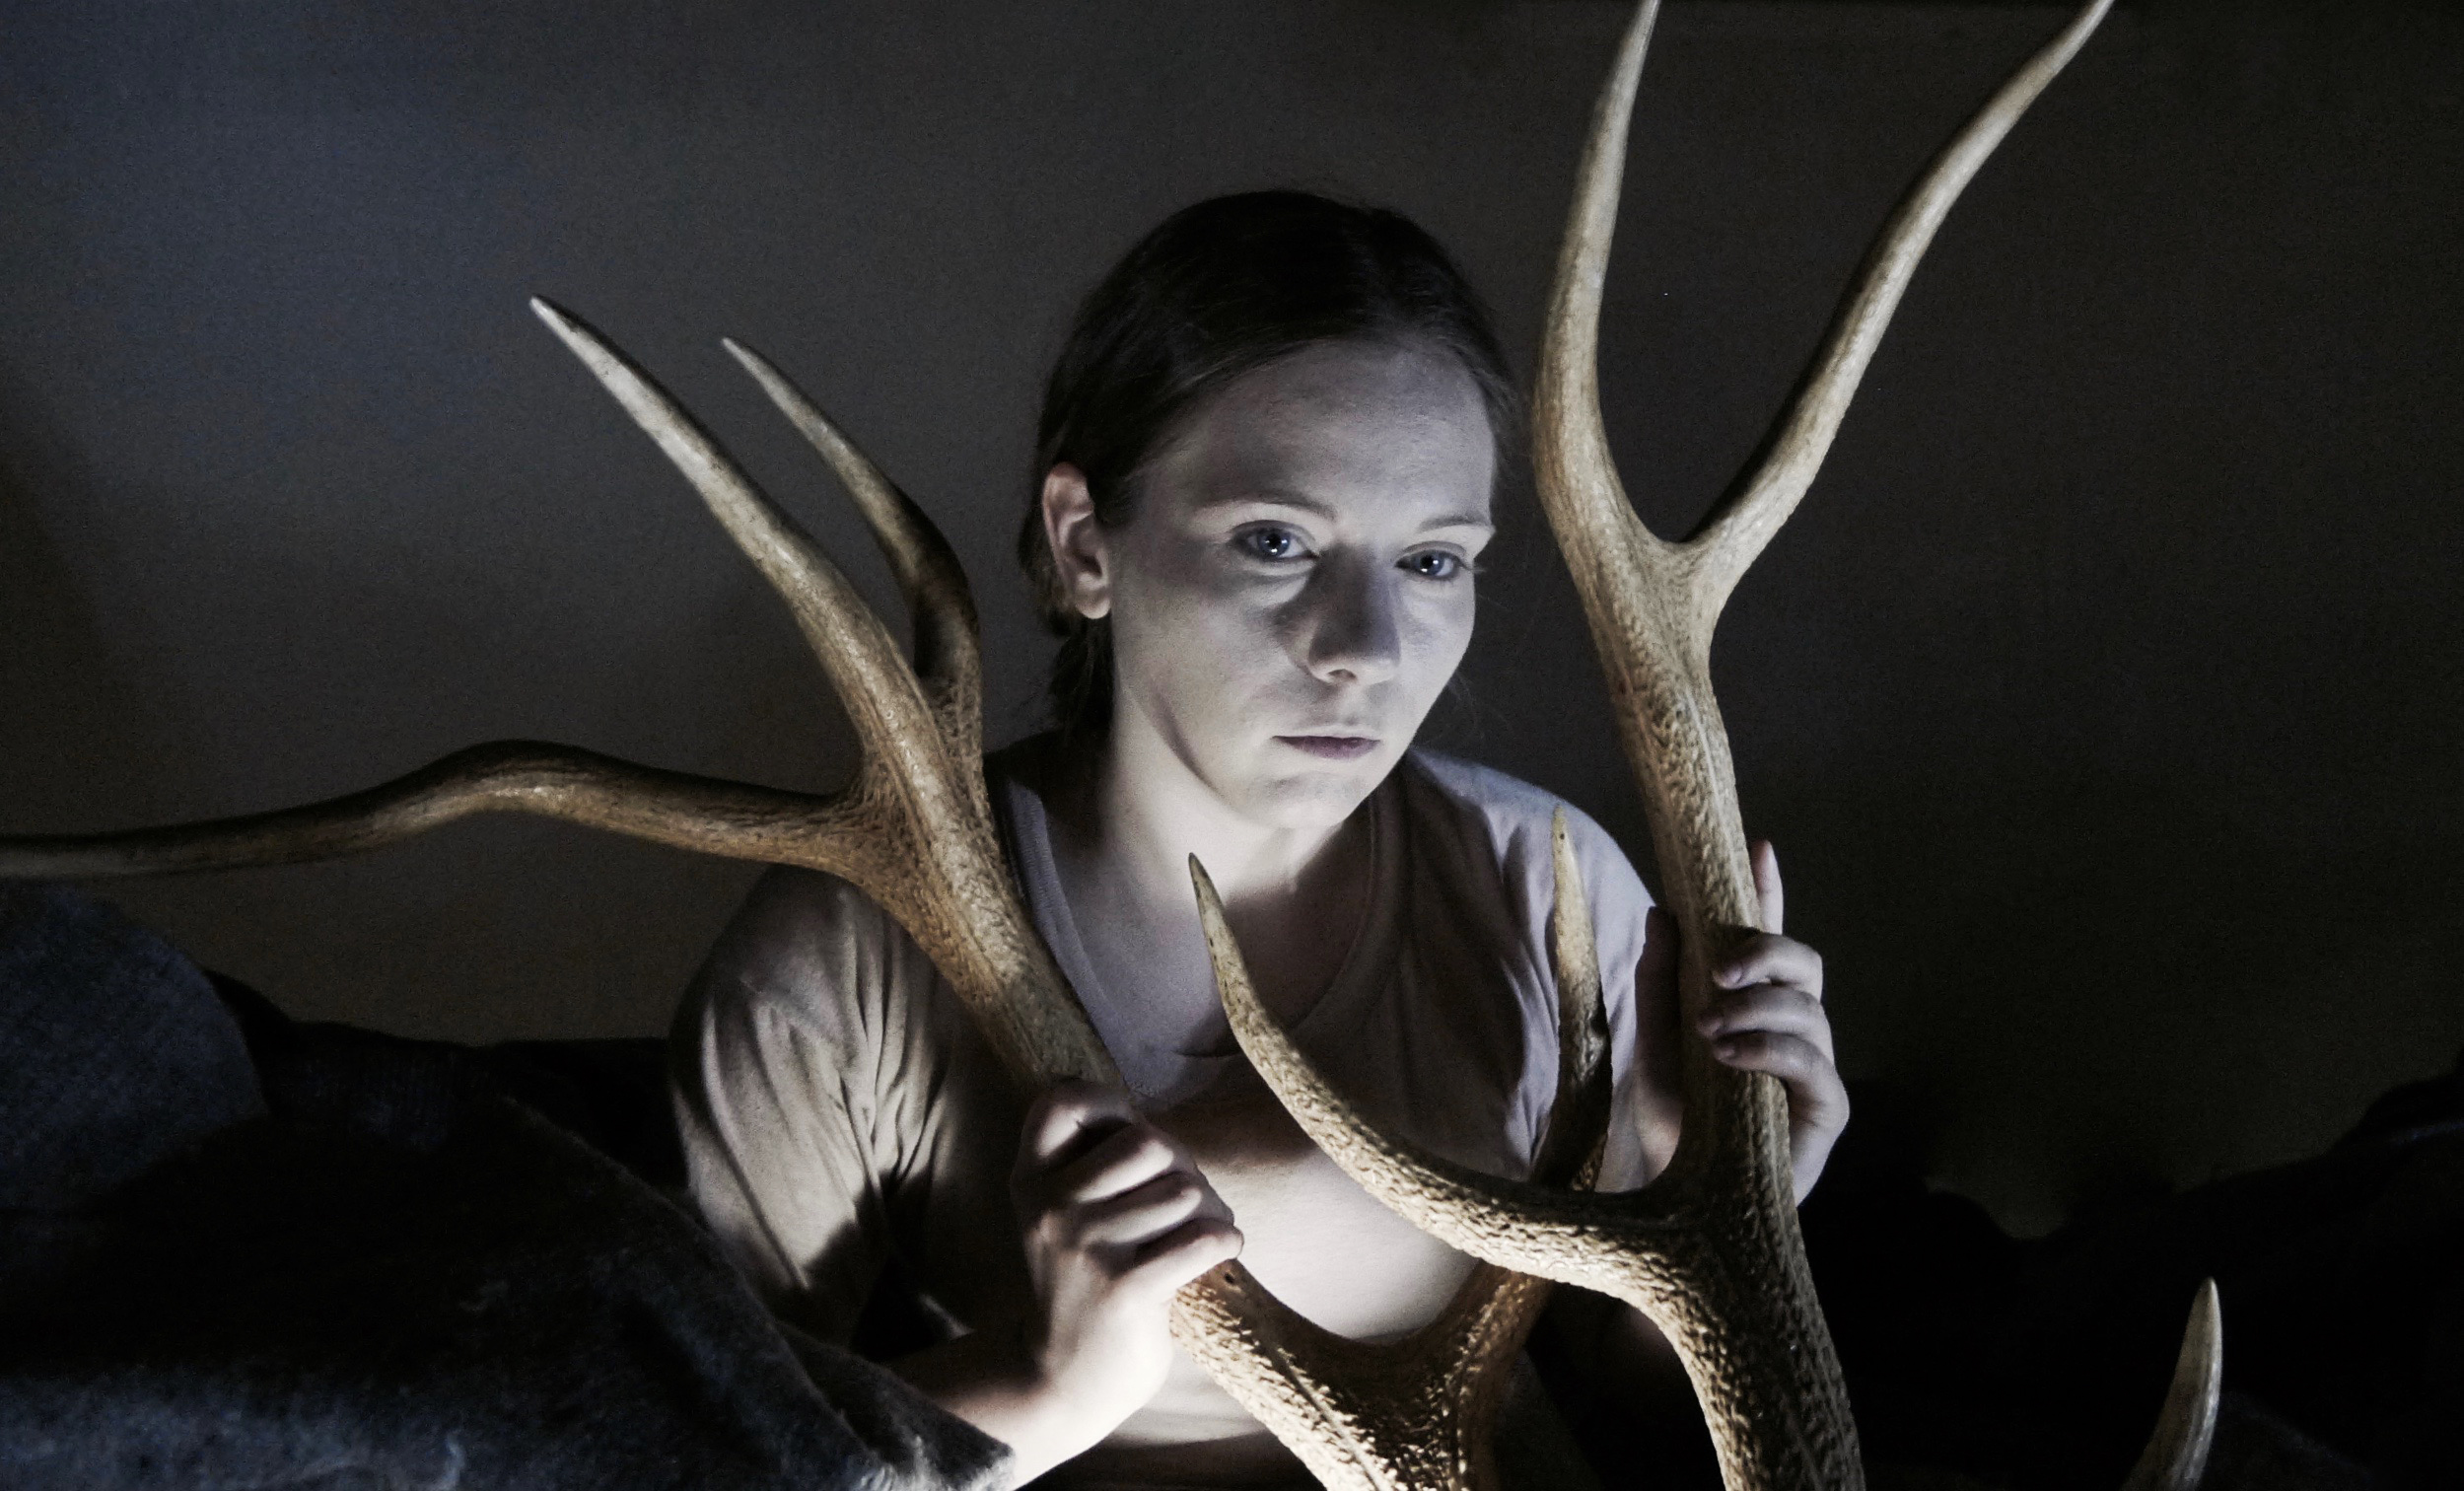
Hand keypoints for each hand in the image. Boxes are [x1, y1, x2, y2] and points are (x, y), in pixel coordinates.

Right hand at [1009, 1080, 1242, 1467]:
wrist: (1068, 1377)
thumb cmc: (1087, 1277)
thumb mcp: (1064, 1211)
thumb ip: (1092, 1158)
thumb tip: (1145, 1116)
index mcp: (1031, 1179)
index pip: (1063, 1101)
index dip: (1111, 1104)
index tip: (1131, 1136)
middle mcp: (1050, 1208)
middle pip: (1149, 1143)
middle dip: (1184, 1168)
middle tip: (1184, 1203)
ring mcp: (1084, 1250)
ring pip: (1184, 1191)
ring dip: (1210, 1211)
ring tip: (1195, 1235)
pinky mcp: (1124, 1290)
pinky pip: (1203, 1238)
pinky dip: (1225, 1241)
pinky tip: (1217, 1251)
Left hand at [1644, 839, 1847, 1202]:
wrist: (1679, 1200)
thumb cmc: (1675, 1124)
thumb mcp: (1655, 1043)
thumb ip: (1659, 982)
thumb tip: (1664, 913)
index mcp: (1751, 1005)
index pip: (1768, 938)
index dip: (1769, 891)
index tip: (1759, 845)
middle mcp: (1792, 1029)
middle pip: (1805, 963)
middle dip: (1767, 952)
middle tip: (1717, 969)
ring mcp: (1815, 1067)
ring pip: (1809, 1008)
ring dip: (1756, 1008)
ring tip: (1709, 1027)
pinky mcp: (1828, 1110)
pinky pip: (1811, 1062)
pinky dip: (1768, 1050)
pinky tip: (1728, 1056)